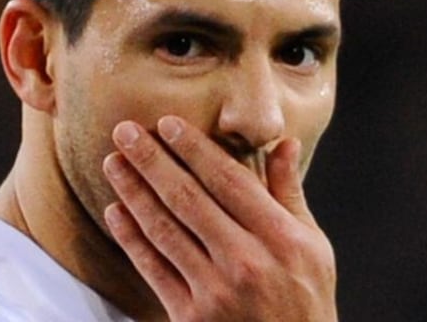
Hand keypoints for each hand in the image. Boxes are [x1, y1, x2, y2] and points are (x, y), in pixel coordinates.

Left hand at [102, 115, 337, 320]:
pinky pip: (153, 269)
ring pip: (164, 230)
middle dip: (152, 161)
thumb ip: (289, 193)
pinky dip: (131, 239)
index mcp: (280, 238)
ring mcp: (216, 291)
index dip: (195, 149)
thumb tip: (282, 141)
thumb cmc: (306, 301)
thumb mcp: (313, 247)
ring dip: (133, 193)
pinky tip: (116, 212)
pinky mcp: (191, 317)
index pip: (229, 181)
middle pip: (188, 199)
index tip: (167, 123)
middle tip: (124, 131)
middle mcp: (247, 261)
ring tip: (113, 163)